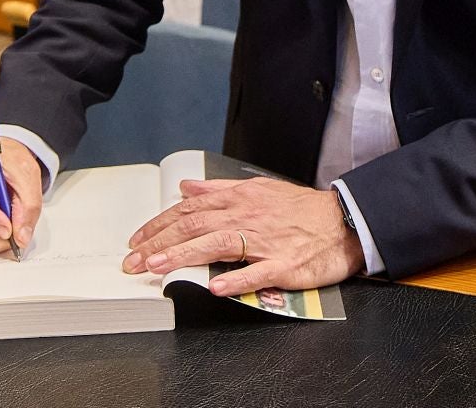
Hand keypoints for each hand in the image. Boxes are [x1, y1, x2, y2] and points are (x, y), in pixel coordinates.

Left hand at [121, 178, 364, 295]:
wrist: (343, 221)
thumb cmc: (300, 209)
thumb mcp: (257, 189)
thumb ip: (219, 190)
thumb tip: (186, 187)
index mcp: (238, 200)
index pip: (189, 211)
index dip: (159, 225)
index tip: (137, 241)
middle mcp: (247, 217)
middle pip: (195, 227)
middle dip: (159, 244)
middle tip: (133, 261)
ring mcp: (265, 242)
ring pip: (217, 246)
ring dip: (184, 256)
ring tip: (157, 267)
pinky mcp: (284, 265)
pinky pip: (257, 273)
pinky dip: (236, 279)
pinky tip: (215, 287)